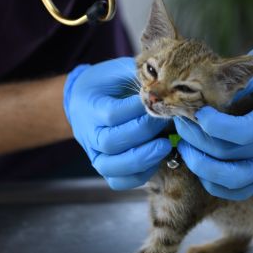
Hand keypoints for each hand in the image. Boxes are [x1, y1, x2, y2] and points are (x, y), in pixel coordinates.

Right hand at [64, 57, 170, 189]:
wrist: (85, 100)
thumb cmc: (108, 83)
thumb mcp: (119, 71)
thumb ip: (138, 76)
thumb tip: (167, 85)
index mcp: (88, 105)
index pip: (111, 114)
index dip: (137, 110)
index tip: (158, 101)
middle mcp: (87, 132)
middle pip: (111, 142)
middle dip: (144, 133)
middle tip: (166, 122)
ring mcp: (94, 153)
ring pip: (112, 167)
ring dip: (142, 159)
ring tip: (165, 146)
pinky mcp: (104, 166)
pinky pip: (117, 181)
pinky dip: (138, 177)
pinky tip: (156, 161)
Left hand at [174, 49, 252, 199]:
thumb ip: (234, 79)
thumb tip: (197, 93)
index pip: (242, 133)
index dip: (213, 125)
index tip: (199, 110)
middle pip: (229, 156)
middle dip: (196, 139)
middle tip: (181, 120)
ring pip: (231, 181)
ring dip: (200, 165)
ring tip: (184, 144)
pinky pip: (237, 191)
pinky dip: (213, 183)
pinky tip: (199, 162)